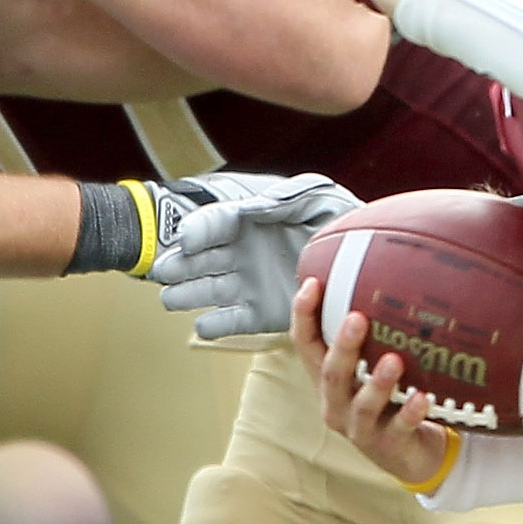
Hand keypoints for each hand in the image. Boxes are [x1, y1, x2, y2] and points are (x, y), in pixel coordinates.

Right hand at [149, 171, 362, 339]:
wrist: (357, 254)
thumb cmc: (334, 216)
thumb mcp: (315, 197)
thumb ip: (284, 199)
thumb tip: (254, 208)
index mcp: (244, 221)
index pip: (212, 224)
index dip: (198, 231)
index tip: (187, 239)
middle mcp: (237, 253)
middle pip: (198, 260)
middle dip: (179, 265)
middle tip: (165, 272)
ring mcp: (246, 283)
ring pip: (207, 290)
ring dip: (187, 295)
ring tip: (172, 298)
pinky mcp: (260, 312)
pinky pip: (233, 322)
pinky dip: (216, 326)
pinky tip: (203, 326)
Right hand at [292, 273, 452, 487]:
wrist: (411, 456)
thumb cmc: (390, 400)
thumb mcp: (375, 365)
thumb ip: (378, 332)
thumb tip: (396, 270)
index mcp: (328, 379)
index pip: (306, 344)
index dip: (304, 315)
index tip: (314, 283)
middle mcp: (335, 402)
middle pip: (331, 373)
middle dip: (343, 346)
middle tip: (357, 318)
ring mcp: (359, 428)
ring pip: (361, 405)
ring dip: (377, 383)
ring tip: (393, 360)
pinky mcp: (387, 446)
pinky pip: (399, 428)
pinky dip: (410, 413)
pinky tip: (423, 398)